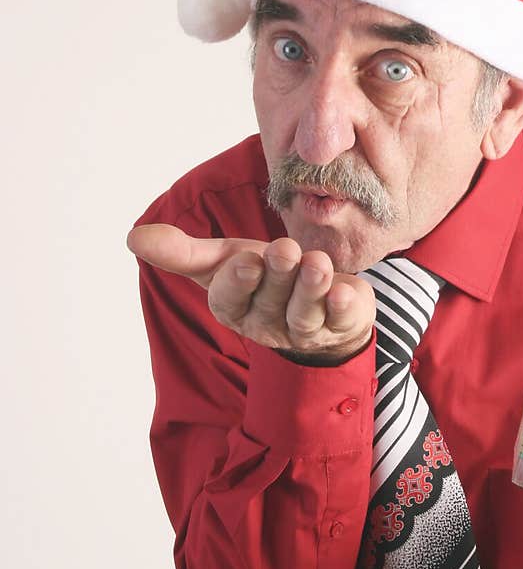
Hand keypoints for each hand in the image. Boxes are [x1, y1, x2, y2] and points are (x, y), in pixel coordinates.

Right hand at [126, 223, 375, 363]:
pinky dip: (343, 307)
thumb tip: (132, 237)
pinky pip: (341, 321)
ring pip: (304, 314)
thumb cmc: (265, 276)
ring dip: (310, 288)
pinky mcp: (341, 327)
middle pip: (270, 303)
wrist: (316, 296)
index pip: (230, 302)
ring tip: (317, 263)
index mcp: (235, 309)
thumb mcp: (224, 259)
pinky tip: (345, 292)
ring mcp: (305, 331)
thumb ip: (184, 252)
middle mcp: (268, 325)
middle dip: (277, 276)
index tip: (246, 260)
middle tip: (285, 250)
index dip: (237, 283)